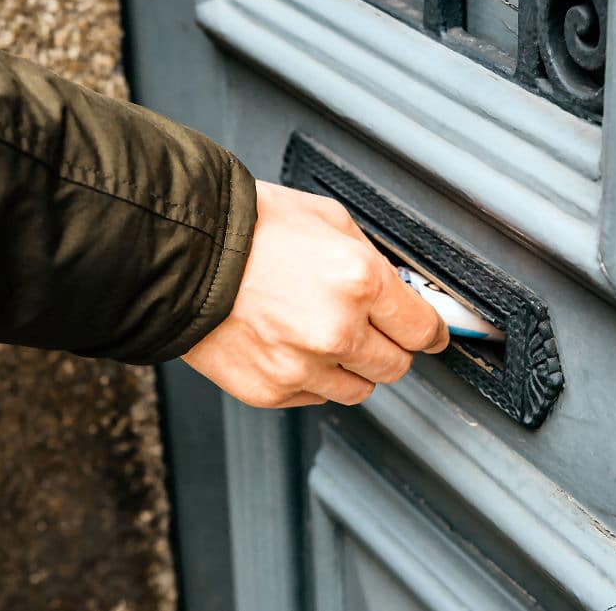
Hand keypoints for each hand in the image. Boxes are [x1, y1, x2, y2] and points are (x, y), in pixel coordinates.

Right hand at [182, 180, 448, 407]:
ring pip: (361, 390)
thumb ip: (372, 261)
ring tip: (325, 335)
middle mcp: (338, 332)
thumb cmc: (251, 228)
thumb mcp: (329, 220)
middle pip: (397, 365)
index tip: (431, 333)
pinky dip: (314, 377)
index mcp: (360, 282)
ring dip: (354, 367)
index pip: (423, 329)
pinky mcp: (273, 390)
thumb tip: (400, 292)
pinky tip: (293, 345)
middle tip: (372, 327)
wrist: (182, 255)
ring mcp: (304, 367)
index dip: (432, 331)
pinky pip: (316, 396)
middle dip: (391, 346)